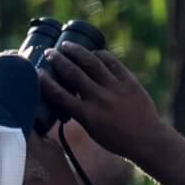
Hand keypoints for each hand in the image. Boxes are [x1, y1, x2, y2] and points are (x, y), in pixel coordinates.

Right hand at [37, 43, 169, 163]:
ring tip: (66, 45)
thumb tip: (66, 95)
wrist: (147, 139)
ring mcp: (115, 88)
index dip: (46, 82)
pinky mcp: (129, 81)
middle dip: (58, 60)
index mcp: (87, 115)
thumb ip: (80, 112)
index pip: (60, 96)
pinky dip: (100, 54)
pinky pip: (112, 62)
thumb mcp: (92, 130)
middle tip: (49, 52)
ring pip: (92, 62)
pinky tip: (92, 52)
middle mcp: (100, 99)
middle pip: (74, 74)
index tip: (37, 72)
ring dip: (76, 51)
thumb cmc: (116, 139)